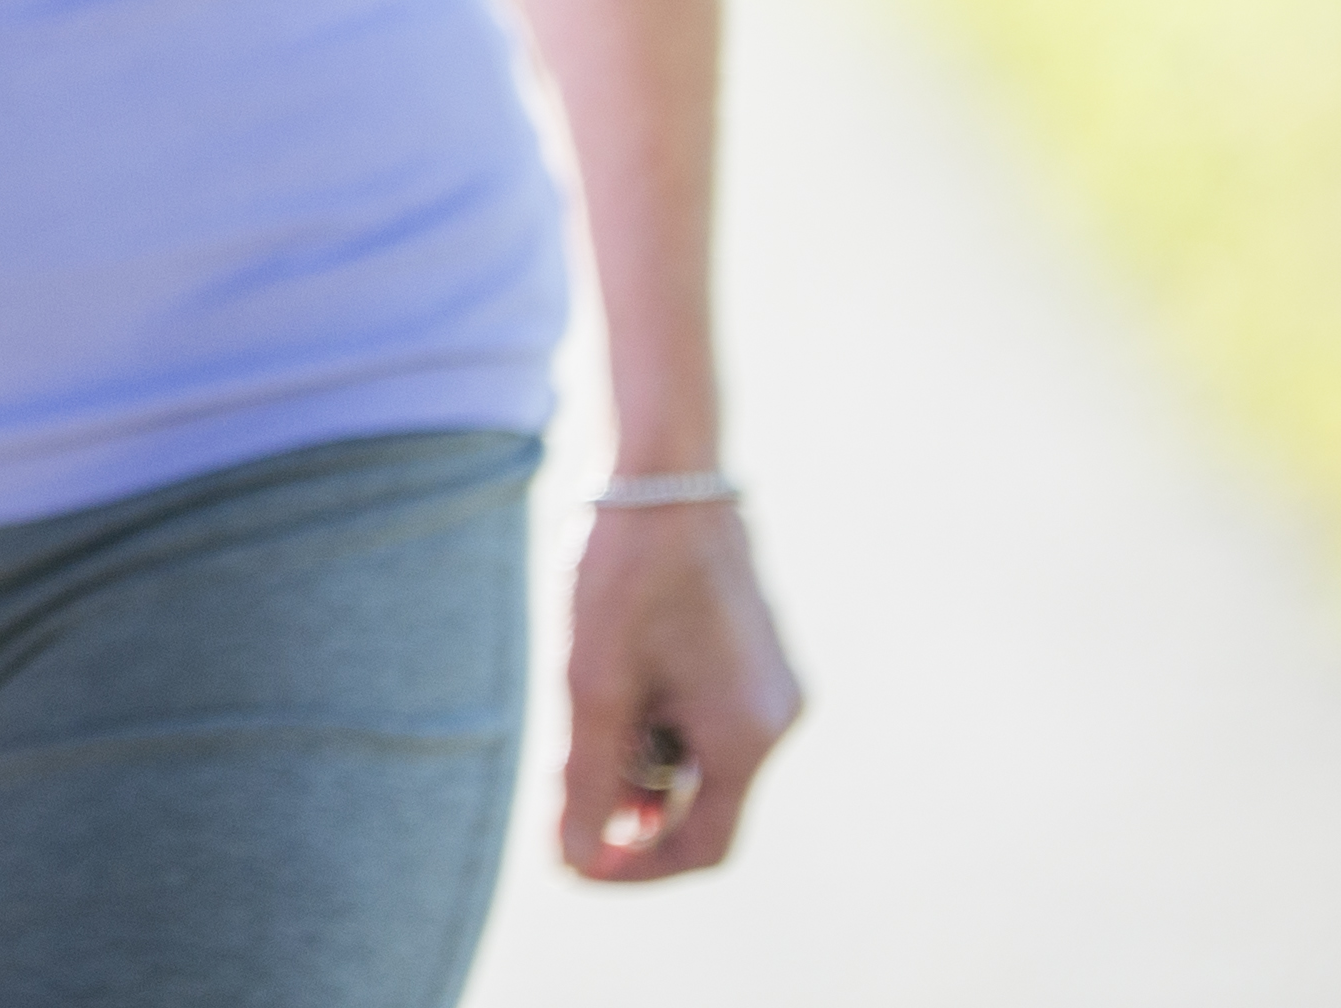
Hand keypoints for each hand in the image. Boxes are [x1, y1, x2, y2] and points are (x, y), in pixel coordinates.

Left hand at [560, 493, 799, 877]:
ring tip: (584, 711)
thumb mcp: (593, 684)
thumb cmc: (623, 574)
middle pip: (702, 804)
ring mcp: (771, 687)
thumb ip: (588, 781)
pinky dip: (657, 721)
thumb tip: (573, 860)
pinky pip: (706, 717)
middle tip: (563, 787)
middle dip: (630, 806)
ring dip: (640, 760)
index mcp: (748, 737)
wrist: (664, 473)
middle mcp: (777, 720)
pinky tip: (611, 677)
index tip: (575, 863)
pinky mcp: (754, 657)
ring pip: (699, 759)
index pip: (704, 847)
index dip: (637, 868)